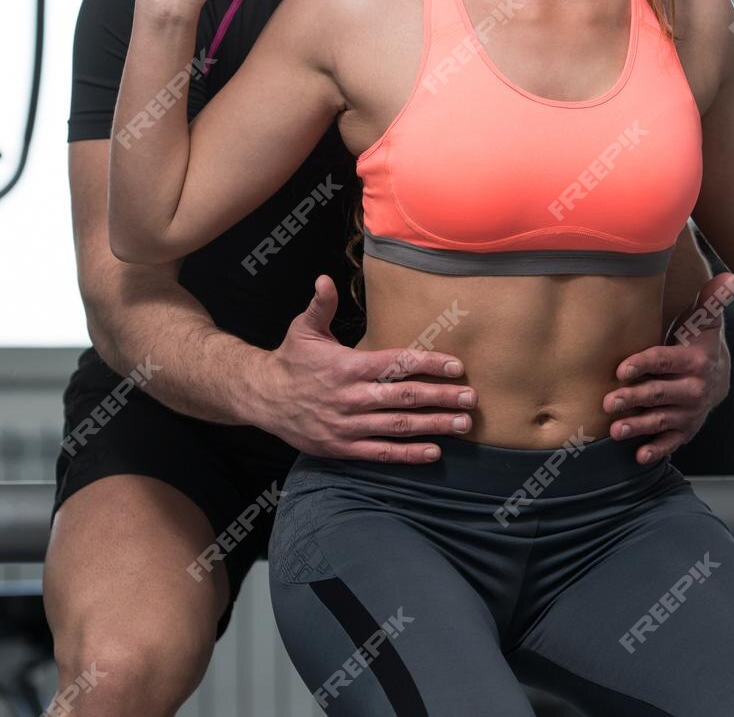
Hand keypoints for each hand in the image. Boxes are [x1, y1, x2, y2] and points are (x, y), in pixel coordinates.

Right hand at [251, 276, 474, 463]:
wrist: (262, 398)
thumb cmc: (291, 360)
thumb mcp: (303, 329)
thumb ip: (320, 305)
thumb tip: (325, 279)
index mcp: (348, 366)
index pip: (396, 364)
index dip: (429, 364)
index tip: (457, 366)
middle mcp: (351, 397)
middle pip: (405, 397)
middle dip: (442, 397)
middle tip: (472, 399)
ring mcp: (348, 426)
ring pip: (398, 426)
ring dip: (434, 426)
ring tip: (462, 424)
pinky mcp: (343, 448)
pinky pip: (381, 453)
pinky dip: (408, 454)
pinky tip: (434, 452)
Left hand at [604, 272, 733, 464]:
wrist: (717, 376)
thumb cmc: (699, 341)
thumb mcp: (705, 321)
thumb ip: (711, 300)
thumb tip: (729, 278)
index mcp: (694, 360)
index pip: (664, 360)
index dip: (643, 364)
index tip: (621, 369)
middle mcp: (693, 388)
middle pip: (660, 393)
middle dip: (634, 398)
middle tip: (608, 402)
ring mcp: (689, 412)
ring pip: (661, 420)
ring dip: (638, 426)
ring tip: (615, 431)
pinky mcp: (685, 429)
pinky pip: (671, 442)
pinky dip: (656, 450)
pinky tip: (638, 457)